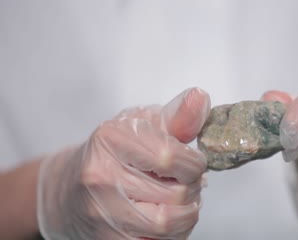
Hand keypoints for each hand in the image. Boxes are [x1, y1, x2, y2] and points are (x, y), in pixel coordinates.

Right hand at [37, 88, 210, 239]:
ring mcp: (101, 212)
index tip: (194, 162)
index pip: (169, 157)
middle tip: (188, 181)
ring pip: (168, 223)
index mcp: (111, 139)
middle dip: (193, 188)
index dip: (195, 163)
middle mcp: (101, 176)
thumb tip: (201, 97)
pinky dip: (174, 233)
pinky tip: (167, 215)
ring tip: (181, 199)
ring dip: (188, 212)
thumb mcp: (143, 124)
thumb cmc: (114, 152)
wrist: (71, 188)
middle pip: (175, 192)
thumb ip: (177, 115)